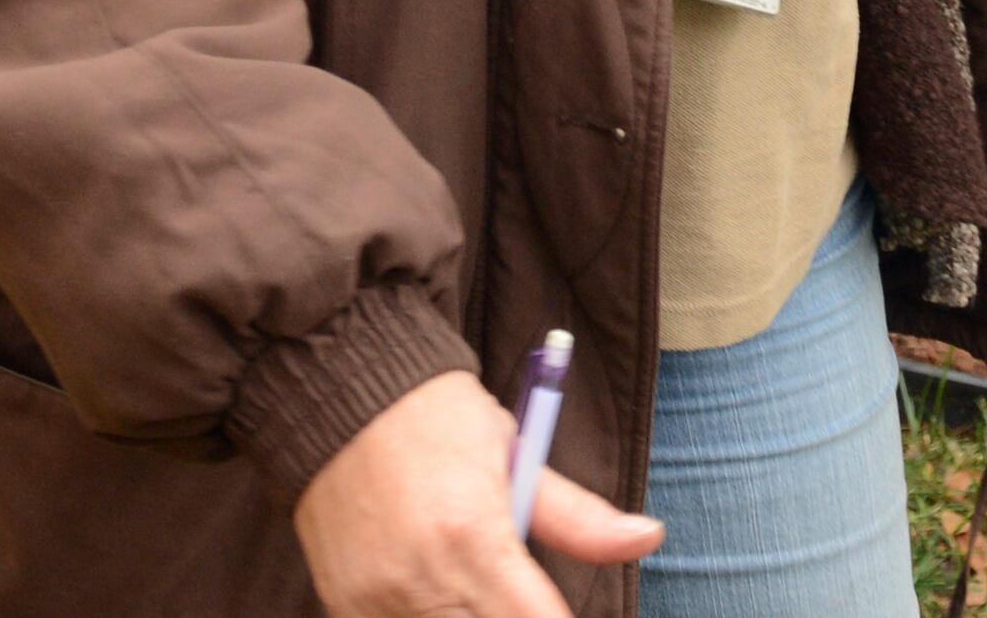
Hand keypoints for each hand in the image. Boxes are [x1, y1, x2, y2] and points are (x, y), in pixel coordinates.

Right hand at [293, 371, 659, 617]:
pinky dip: (428, 616)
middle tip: (520, 594)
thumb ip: (578, 517)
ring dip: (472, 616)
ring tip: (478, 587)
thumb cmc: (435, 416)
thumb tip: (649, 536)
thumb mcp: (514, 452)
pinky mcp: (345, 606)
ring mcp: (377, 601)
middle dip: (515, 615)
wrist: (336, 391)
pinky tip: (439, 593)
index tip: (556, 606)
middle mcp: (423, 580)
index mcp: (476, 539)